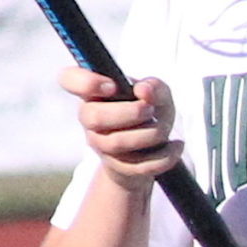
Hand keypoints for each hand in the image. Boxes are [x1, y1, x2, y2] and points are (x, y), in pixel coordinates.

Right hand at [62, 67, 180, 187]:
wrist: (149, 151)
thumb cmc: (148, 114)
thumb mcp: (158, 96)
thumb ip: (155, 87)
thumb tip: (145, 91)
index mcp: (94, 92)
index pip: (69, 79)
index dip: (86, 81)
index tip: (112, 86)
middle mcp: (90, 117)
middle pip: (94, 117)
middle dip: (129, 113)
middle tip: (149, 109)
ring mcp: (100, 144)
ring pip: (117, 143)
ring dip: (150, 134)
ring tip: (165, 127)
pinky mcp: (117, 167)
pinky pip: (139, 165)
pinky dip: (165, 155)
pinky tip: (176, 145)